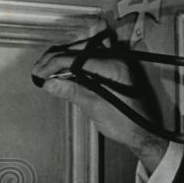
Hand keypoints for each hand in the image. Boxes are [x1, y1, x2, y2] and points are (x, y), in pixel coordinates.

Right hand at [31, 18, 167, 171]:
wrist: (143, 133)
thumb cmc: (126, 124)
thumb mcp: (96, 108)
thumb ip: (73, 92)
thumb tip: (50, 83)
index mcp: (113, 67)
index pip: (76, 58)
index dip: (54, 64)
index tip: (40, 73)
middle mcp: (116, 59)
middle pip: (79, 49)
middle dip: (56, 58)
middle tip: (39, 70)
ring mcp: (116, 62)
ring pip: (83, 50)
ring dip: (64, 57)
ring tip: (47, 69)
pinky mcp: (114, 68)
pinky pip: (91, 57)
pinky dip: (75, 61)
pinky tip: (64, 70)